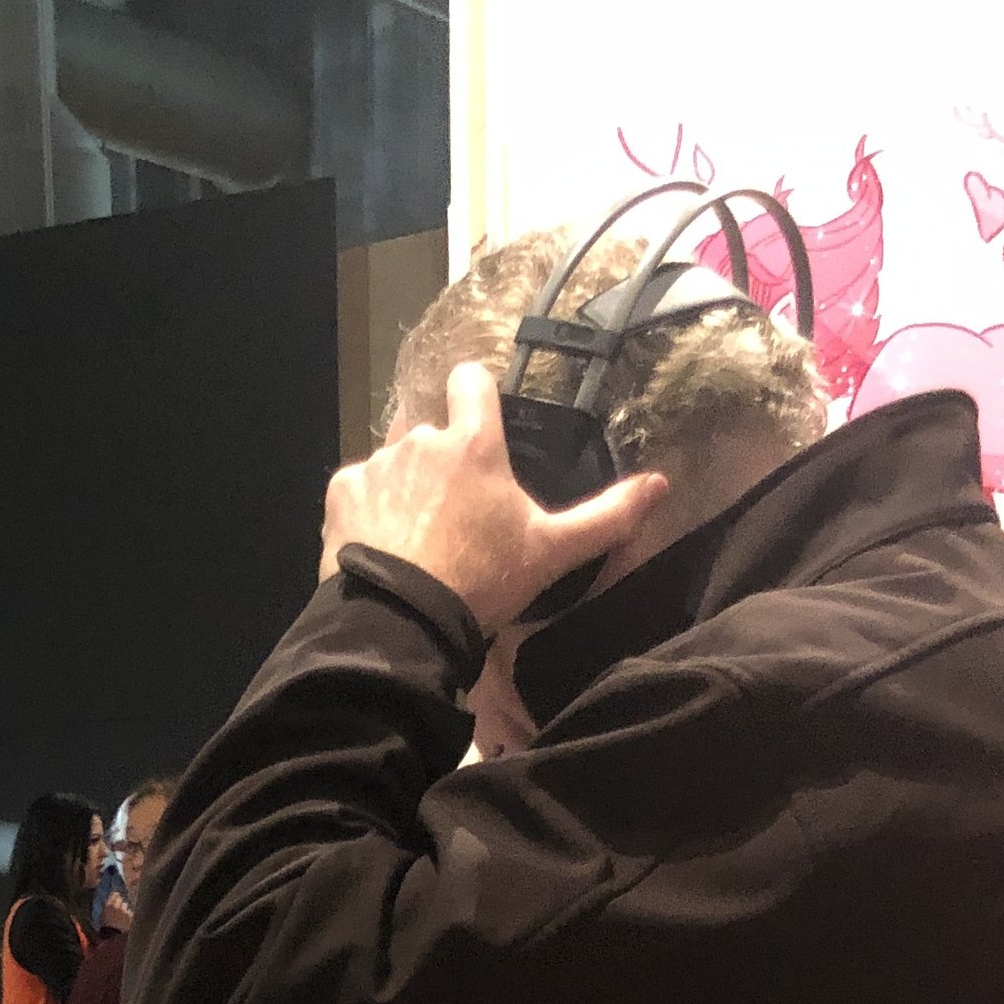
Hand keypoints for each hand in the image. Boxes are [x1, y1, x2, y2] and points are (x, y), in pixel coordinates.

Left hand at [320, 363, 668, 635]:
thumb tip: (661, 485)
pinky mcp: (342, 492)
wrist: (402, 623)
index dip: (475, 394)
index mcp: (473, 442)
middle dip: (440, 461)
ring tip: (415, 536)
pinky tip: (382, 544)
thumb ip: (607, 516)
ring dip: (403, 486)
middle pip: (431, 430)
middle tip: (452, 512)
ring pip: (394, 461)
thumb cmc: (482, 583)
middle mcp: (422, 439)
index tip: (479, 420)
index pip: (471, 380)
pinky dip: (367, 510)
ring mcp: (378, 464)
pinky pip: (357, 488)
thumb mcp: (551, 552)